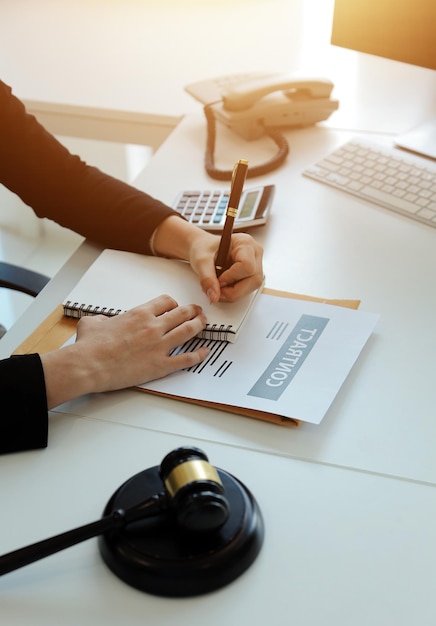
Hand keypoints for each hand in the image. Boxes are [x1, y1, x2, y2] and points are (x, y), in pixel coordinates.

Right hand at [41, 295, 209, 408]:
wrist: (88, 365)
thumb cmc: (89, 346)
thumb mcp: (92, 322)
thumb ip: (102, 319)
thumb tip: (102, 321)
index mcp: (139, 314)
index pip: (166, 302)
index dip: (173, 304)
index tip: (175, 308)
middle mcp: (153, 326)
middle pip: (182, 313)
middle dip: (193, 311)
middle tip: (198, 312)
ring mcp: (159, 345)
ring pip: (189, 330)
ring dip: (199, 325)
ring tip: (204, 324)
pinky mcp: (161, 365)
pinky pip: (187, 358)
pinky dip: (199, 355)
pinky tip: (205, 352)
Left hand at [152, 216, 263, 303]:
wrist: (199, 248)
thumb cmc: (201, 248)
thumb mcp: (199, 261)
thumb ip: (206, 279)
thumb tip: (213, 296)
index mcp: (245, 243)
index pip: (247, 266)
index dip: (232, 278)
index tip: (218, 280)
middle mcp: (255, 252)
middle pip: (254, 279)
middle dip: (234, 288)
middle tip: (216, 289)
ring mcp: (256, 263)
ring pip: (253, 286)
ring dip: (235, 292)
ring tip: (218, 288)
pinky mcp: (253, 273)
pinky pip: (249, 288)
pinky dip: (235, 291)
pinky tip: (223, 287)